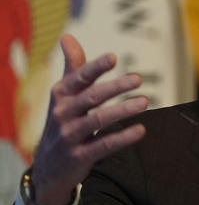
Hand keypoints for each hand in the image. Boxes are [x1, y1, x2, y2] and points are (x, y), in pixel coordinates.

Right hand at [31, 34, 147, 204]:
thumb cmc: (62, 122)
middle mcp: (63, 114)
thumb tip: (67, 36)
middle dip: (115, 87)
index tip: (113, 57)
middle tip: (138, 79)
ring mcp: (69, 136)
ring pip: (97, 120)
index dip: (95, 67)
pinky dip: (122, 138)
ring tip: (145, 102)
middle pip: (91, 97)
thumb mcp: (64, 95)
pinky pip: (103, 145)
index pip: (79, 77)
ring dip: (122, 110)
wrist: (47, 168)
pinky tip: (141, 130)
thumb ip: (73, 67)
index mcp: (61, 95)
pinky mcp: (79, 157)